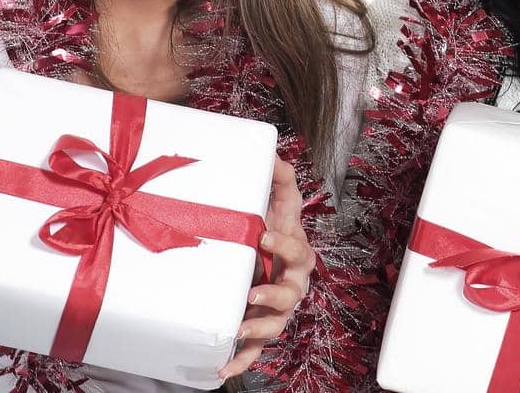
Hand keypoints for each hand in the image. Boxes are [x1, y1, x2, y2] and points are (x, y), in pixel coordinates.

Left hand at [217, 158, 314, 383]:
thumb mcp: (277, 201)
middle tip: (253, 293)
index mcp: (295, 250)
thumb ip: (278, 176)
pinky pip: (255, 349)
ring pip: (277, 322)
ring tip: (240, 327)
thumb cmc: (271, 228)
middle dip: (275, 294)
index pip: (297, 247)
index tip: (264, 236)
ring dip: (260, 327)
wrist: (264, 255)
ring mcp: (276, 307)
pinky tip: (222, 368)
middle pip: (293, 291)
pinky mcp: (259, 327)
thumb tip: (273, 151)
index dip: (284, 243)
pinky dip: (241, 360)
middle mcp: (290, 281)